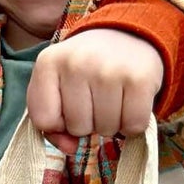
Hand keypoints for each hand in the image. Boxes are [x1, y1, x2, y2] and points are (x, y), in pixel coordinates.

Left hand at [25, 29, 161, 154]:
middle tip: (97, 99)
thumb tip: (70, 148)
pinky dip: (133, 125)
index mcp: (48, 63)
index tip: (70, 104)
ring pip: (106, 130)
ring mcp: (109, 70)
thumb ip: (51, 122)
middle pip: (78, 127)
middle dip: (89, 122)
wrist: (127, 36)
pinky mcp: (140, 79)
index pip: (44, 120)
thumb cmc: (86, 69)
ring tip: (113, 99)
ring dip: (111, 124)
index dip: (59, 122)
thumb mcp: (58, 85)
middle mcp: (77, 62)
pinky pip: (133, 127)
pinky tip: (130, 103)